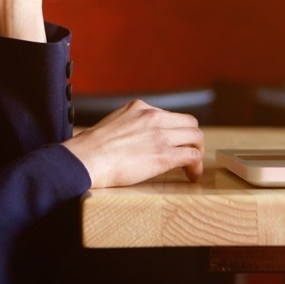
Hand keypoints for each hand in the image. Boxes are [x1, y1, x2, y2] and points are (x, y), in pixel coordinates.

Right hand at [61, 100, 204, 187]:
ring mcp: (160, 135)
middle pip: (189, 122)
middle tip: (189, 154)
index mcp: (140, 107)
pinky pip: (192, 156)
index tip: (174, 143)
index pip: (170, 115)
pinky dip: (197, 166)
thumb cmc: (92, 147)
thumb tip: (135, 138)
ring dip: (198, 152)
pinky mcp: (164, 155)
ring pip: (196, 137)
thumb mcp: (113, 123)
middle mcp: (153, 116)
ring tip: (193, 167)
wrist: (87, 158)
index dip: (176, 131)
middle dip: (192, 139)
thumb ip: (130, 125)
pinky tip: (192, 176)